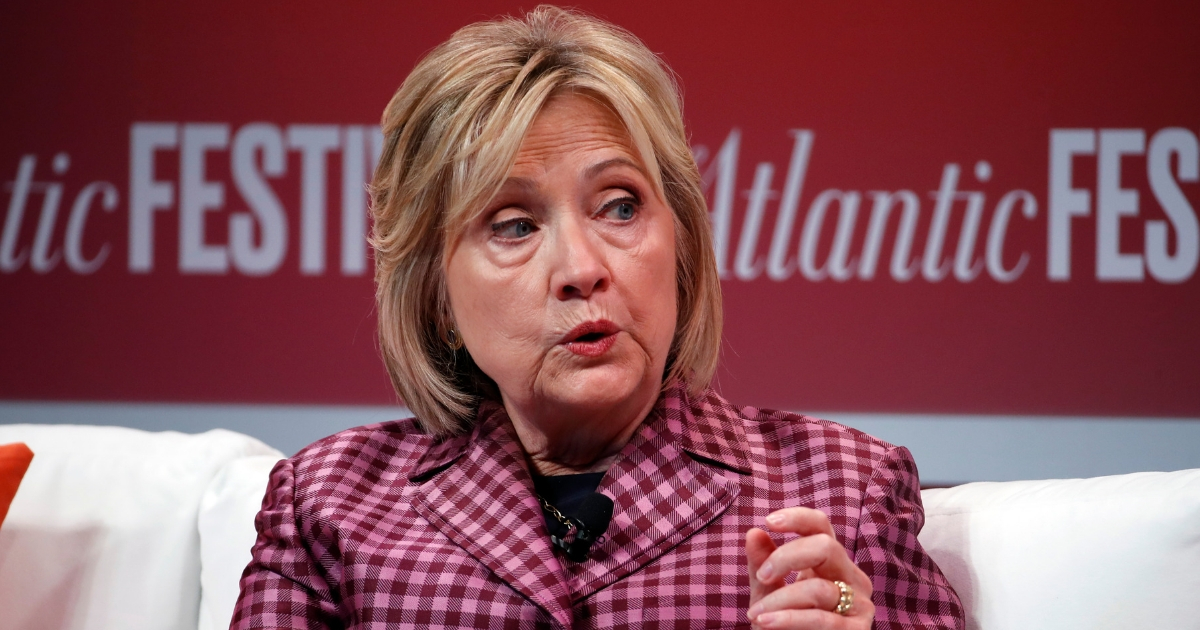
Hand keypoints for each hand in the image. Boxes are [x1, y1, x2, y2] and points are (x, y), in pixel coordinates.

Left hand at [745, 507, 874, 628]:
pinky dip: (788, 620)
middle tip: (762, 576)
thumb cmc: (784, 625)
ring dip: (779, 601)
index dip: (799, 518)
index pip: (822, 527)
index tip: (769, 521)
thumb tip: (753, 532)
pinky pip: (822, 619)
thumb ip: (761, 564)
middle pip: (826, 547)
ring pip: (819, 588)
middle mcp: (851, 577)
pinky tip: (764, 622)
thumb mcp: (767, 593)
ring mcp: (859, 604)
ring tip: (755, 615)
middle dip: (787, 557)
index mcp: (830, 563)